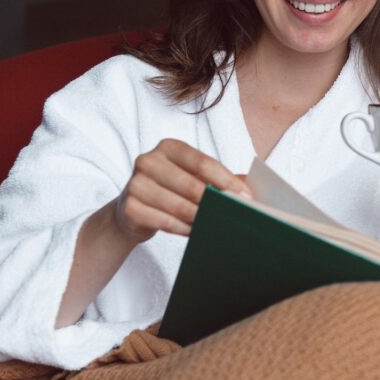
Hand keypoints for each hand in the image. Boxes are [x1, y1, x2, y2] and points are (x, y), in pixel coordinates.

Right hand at [115, 138, 251, 241]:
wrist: (132, 210)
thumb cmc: (169, 190)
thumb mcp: (192, 177)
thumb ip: (218, 177)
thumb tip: (249, 184)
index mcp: (168, 147)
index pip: (203, 162)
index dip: (226, 180)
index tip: (246, 196)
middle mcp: (148, 160)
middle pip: (192, 184)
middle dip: (217, 202)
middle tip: (237, 214)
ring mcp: (136, 184)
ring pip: (179, 206)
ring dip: (202, 218)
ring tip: (218, 224)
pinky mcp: (129, 207)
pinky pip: (165, 222)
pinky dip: (184, 229)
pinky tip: (196, 232)